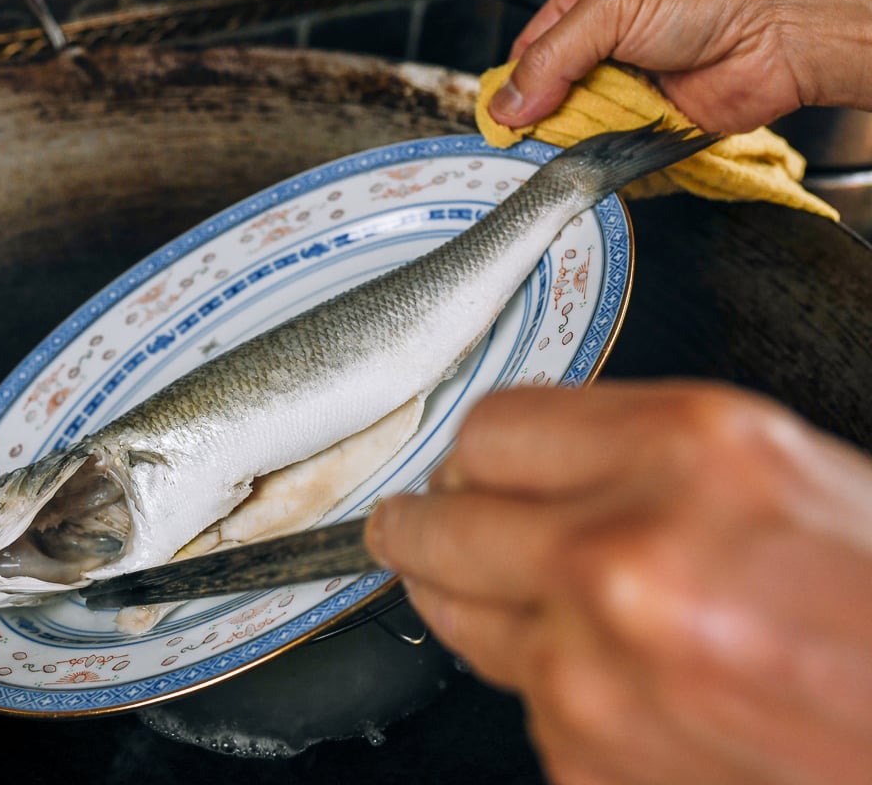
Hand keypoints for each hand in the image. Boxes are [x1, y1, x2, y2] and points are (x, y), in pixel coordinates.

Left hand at [367, 380, 871, 784]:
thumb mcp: (772, 471)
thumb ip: (630, 454)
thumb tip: (520, 463)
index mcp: (683, 456)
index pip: (491, 430)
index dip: (474, 450)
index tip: (464, 466)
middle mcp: (621, 562)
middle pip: (442, 524)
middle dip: (422, 523)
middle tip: (409, 523)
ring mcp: (591, 674)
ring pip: (461, 618)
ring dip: (476, 602)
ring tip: (525, 597)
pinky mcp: (583, 761)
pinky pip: (523, 698)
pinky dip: (552, 685)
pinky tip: (619, 676)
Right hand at [489, 0, 871, 133]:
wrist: (776, 36)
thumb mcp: (609, 10)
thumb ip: (550, 57)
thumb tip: (507, 103)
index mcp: (584, 5)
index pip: (528, 52)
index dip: (511, 86)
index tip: (502, 119)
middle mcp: (602, 46)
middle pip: (546, 94)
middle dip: (539, 118)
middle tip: (531, 139)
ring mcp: (623, 86)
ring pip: (574, 124)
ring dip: (569, 139)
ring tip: (568, 145)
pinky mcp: (644, 122)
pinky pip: (607, 146)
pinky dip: (598, 155)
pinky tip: (594, 156)